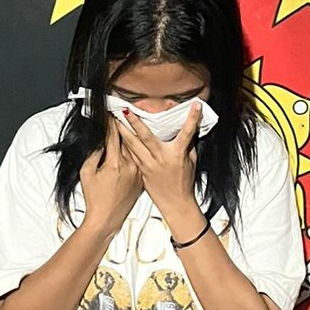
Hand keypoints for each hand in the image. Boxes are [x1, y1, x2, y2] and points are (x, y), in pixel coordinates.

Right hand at [78, 117, 142, 236]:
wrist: (107, 220)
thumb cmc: (94, 199)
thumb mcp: (86, 173)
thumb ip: (94, 154)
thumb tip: (100, 139)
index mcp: (115, 164)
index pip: (114, 135)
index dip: (111, 121)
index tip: (110, 111)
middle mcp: (130, 167)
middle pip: (128, 139)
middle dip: (125, 124)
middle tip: (124, 110)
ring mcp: (139, 174)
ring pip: (137, 148)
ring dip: (135, 135)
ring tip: (134, 122)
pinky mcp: (142, 180)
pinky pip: (141, 160)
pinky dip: (139, 151)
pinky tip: (139, 144)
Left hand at [114, 103, 201, 223]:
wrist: (175, 204)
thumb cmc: (184, 184)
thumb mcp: (191, 162)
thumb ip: (189, 145)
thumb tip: (190, 131)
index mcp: (177, 154)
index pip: (187, 132)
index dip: (192, 118)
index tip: (195, 105)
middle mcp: (161, 158)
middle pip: (145, 136)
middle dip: (135, 121)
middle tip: (126, 109)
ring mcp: (149, 164)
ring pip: (132, 144)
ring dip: (123, 131)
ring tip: (115, 119)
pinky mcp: (141, 171)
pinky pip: (131, 154)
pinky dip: (123, 144)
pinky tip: (117, 137)